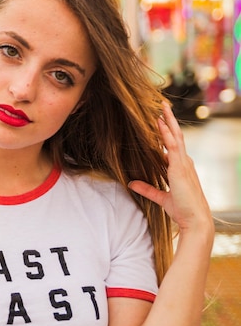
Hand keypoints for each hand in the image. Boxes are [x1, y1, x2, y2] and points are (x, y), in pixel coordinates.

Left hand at [128, 101, 212, 235]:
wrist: (194, 220)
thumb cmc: (181, 209)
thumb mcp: (160, 197)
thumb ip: (146, 188)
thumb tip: (131, 183)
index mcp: (181, 167)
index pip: (173, 145)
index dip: (166, 133)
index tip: (158, 122)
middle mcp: (184, 162)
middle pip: (176, 136)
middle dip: (169, 121)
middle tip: (162, 106)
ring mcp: (183, 163)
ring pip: (176, 137)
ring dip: (168, 122)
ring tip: (162, 107)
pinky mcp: (180, 168)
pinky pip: (173, 146)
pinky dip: (167, 134)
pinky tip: (160, 123)